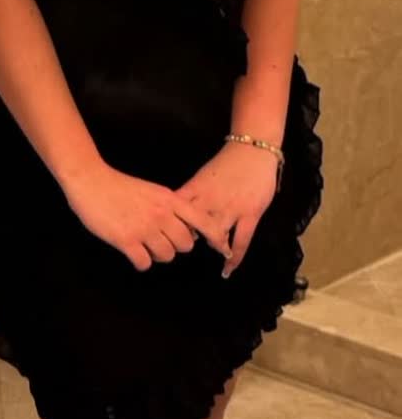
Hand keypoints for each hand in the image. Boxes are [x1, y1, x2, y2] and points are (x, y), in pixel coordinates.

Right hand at [63, 161, 233, 272]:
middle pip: (186, 244)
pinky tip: (133, 252)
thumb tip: (183, 226)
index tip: (222, 248)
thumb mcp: (152, 191)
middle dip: (176, 246)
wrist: (90, 180)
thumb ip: (169, 206)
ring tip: (145, 246)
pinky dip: (141, 261)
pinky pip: (144, 263)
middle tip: (162, 241)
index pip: (203, 221)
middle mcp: (161, 214)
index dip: (216, 237)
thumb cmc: (119, 185)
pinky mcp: (126, 241)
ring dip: (158, 255)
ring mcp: (144, 228)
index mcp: (169, 199)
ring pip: (167, 256)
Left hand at [174, 141, 278, 277]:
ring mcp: (231, 208)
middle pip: (193, 225)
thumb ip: (192, 194)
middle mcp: (211, 199)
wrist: (253, 150)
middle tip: (183, 248)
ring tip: (212, 255)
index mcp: (197, 188)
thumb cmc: (227, 163)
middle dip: (186, 239)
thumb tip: (176, 213)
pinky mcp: (250, 214)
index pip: (177, 210)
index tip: (164, 236)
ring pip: (216, 235)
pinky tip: (228, 269)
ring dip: (212, 246)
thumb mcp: (204, 176)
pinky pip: (241, 241)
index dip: (169, 225)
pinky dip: (234, 258)